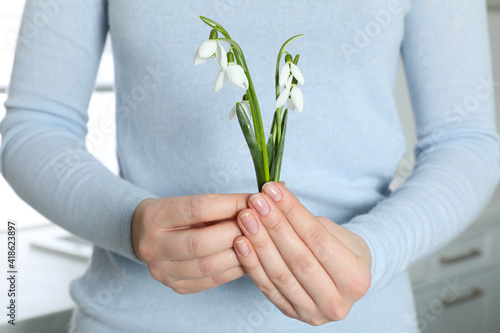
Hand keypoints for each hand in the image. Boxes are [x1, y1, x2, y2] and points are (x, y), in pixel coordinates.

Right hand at [132, 193, 250, 293]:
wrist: (147, 236)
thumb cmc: (177, 215)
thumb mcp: (189, 202)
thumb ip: (218, 204)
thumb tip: (254, 202)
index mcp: (156, 217)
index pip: (197, 209)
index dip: (229, 205)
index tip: (251, 202)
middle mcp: (154, 246)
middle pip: (200, 242)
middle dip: (234, 232)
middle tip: (256, 224)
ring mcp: (164, 271)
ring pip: (208, 266)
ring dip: (239, 253)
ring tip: (256, 241)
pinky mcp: (178, 286)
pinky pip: (213, 280)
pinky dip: (235, 269)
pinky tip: (250, 258)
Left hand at [233, 182, 371, 325]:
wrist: (344, 279)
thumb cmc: (340, 248)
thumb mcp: (335, 232)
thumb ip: (307, 222)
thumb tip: (273, 199)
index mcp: (357, 279)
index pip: (318, 239)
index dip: (293, 212)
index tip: (273, 190)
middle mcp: (337, 302)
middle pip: (299, 259)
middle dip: (274, 226)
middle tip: (256, 201)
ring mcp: (313, 313)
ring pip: (280, 274)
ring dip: (259, 243)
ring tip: (245, 217)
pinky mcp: (291, 313)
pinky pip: (267, 288)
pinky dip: (251, 264)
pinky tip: (240, 242)